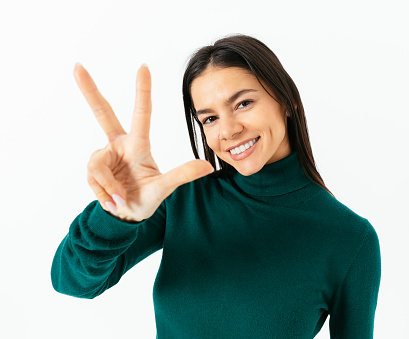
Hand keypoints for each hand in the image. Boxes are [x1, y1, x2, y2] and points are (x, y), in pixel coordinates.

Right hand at [74, 63, 213, 221]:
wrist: (127, 216)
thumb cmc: (147, 198)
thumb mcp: (164, 188)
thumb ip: (182, 175)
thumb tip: (208, 167)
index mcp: (138, 145)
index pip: (142, 113)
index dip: (142, 91)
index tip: (143, 66)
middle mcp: (119, 145)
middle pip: (103, 113)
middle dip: (89, 90)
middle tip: (77, 66)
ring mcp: (104, 156)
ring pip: (98, 165)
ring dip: (110, 187)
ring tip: (122, 200)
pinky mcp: (93, 169)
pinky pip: (93, 178)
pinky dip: (104, 194)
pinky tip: (112, 200)